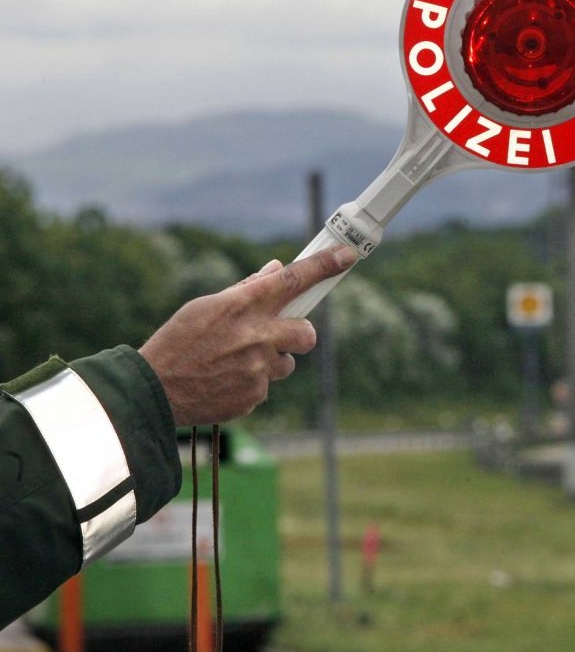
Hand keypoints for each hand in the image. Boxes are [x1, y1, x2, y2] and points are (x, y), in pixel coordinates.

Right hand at [139, 245, 357, 425]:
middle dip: (300, 334)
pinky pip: (265, 387)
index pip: (292, 279)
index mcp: (242, 306)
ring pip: (285, 364)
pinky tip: (222, 382)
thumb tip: (275, 269)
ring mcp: (258, 369)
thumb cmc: (176, 342)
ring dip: (269, 362)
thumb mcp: (204, 306)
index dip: (323, 265)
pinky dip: (250, 384)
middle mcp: (256, 336)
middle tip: (278, 336)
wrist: (152, 392)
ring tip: (232, 364)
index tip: (346, 255)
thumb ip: (246, 290)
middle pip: (307, 333)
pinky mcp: (254, 396)